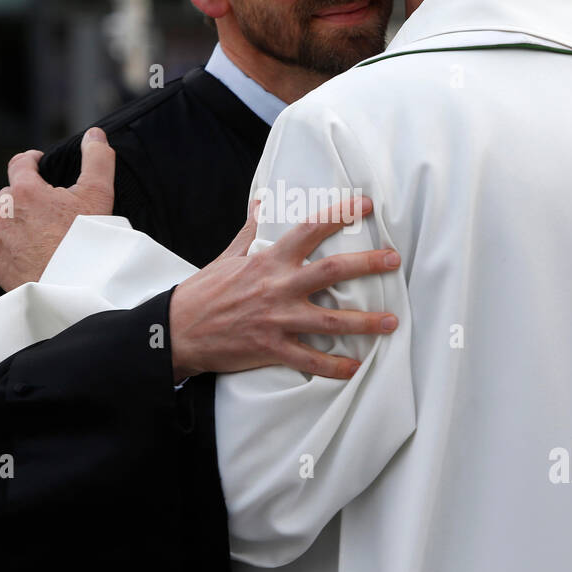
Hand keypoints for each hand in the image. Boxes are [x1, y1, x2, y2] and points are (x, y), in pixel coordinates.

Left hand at [0, 127, 115, 290]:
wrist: (73, 289)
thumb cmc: (86, 244)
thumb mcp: (99, 196)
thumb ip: (97, 159)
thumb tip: (95, 135)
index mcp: (25, 191)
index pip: (18, 163)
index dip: (30, 160)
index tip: (40, 165)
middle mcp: (4, 212)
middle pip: (11, 194)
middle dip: (28, 198)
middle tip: (52, 211)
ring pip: (5, 222)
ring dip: (19, 223)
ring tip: (45, 237)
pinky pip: (0, 248)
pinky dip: (13, 248)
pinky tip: (34, 256)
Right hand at [169, 196, 400, 381]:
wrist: (178, 330)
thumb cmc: (203, 292)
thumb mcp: (227, 256)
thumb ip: (251, 232)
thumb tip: (262, 203)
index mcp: (268, 260)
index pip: (309, 230)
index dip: (339, 214)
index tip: (366, 206)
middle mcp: (277, 286)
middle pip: (332, 271)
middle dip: (368, 264)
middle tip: (394, 260)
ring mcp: (276, 319)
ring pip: (330, 320)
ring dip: (364, 322)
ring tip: (391, 322)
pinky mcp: (271, 348)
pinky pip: (310, 360)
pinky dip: (334, 366)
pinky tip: (355, 367)